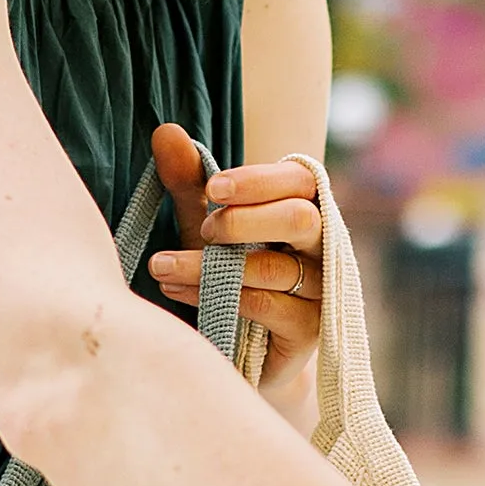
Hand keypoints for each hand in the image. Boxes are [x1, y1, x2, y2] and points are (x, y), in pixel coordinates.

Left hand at [150, 123, 322, 434]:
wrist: (232, 354)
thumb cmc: (223, 280)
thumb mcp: (204, 230)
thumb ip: (190, 185)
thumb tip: (166, 131)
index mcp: (304, 212)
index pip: (300, 180)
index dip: (258, 182)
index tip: (213, 190)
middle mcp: (322, 249)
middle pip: (300, 218)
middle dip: (243, 221)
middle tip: (202, 231)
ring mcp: (320, 293)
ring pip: (272, 268)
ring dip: (210, 265)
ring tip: (162, 266)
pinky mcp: (308, 332)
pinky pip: (263, 306)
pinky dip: (215, 296)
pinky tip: (177, 292)